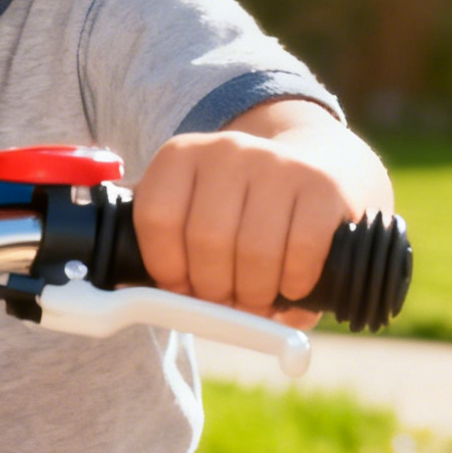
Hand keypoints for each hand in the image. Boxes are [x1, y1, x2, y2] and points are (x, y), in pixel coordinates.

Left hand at [129, 100, 391, 325]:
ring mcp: (277, 164)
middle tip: (226, 302)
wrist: (320, 164)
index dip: (166, 267)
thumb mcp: (198, 206)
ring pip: (254, 250)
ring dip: (255, 293)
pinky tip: (291, 285)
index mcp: (182, 155)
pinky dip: (294, 282)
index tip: (182, 288)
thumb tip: (129, 293)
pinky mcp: (322, 186)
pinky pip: (302, 250)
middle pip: (206, 239)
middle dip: (214, 289)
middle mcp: (227, 150)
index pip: (156, 217)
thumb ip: (165, 243)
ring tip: (257, 299)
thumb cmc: (246, 206)